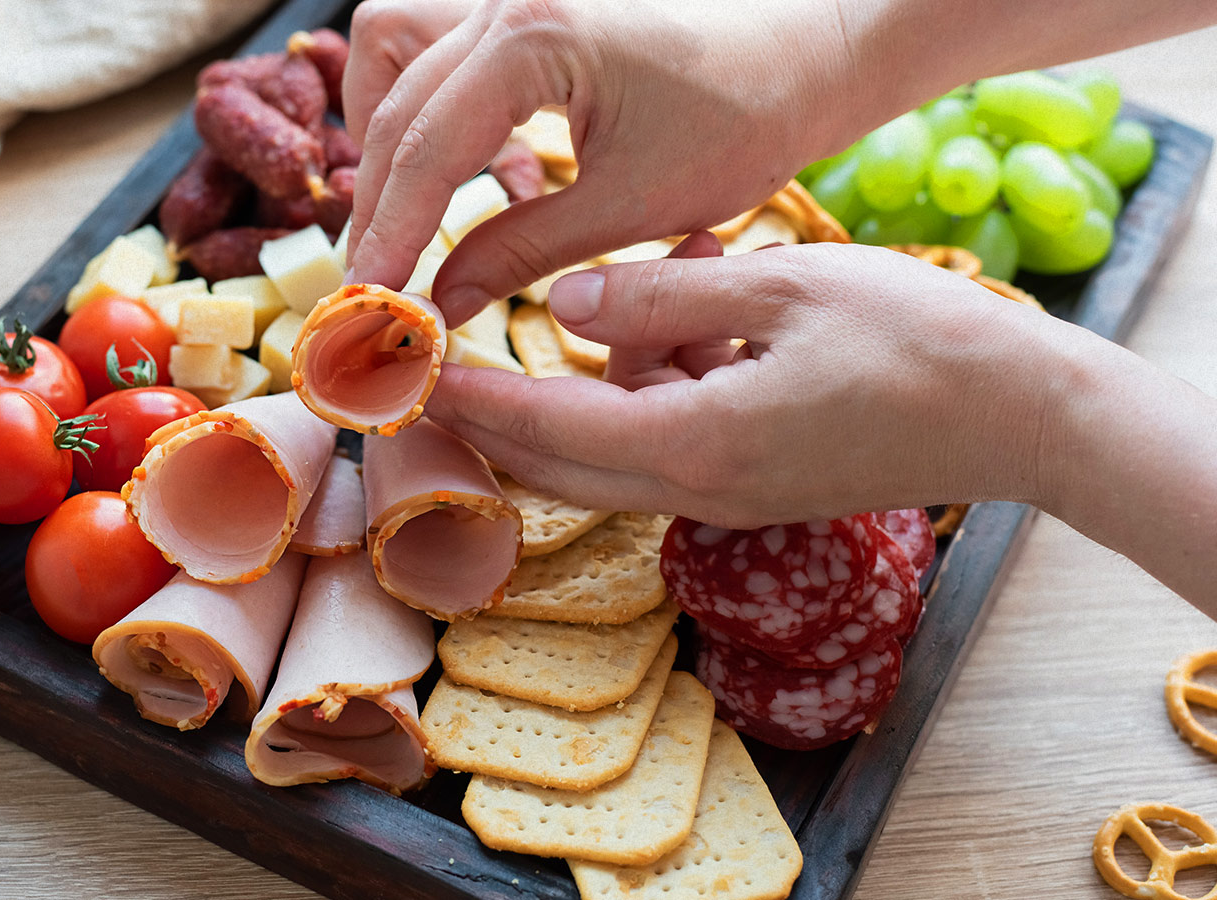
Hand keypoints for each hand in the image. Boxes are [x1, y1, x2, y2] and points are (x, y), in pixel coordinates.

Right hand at [342, 0, 855, 325]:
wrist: (807, 49)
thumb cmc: (745, 116)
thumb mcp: (630, 206)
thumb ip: (520, 250)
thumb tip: (440, 304)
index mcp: (534, 37)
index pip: (426, 148)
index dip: (389, 233)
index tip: (367, 298)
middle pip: (393, 100)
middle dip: (380, 197)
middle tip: (380, 278)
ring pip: (391, 46)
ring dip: (388, 130)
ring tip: (410, 212)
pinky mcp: (524, 3)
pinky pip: (434, 41)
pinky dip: (426, 102)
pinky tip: (467, 164)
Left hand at [423, 243, 1074, 527]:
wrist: (1023, 418)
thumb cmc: (917, 343)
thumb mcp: (780, 288)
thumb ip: (659, 295)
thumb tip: (563, 306)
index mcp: (691, 444)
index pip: (539, 428)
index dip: (463, 399)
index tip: (400, 373)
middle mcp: (694, 489)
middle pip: (552, 461)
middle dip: (488, 412)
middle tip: (428, 357)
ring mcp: (724, 495)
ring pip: (608, 441)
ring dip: (595, 372)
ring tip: (659, 274)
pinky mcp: (750, 482)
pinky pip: (663, 433)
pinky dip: (652, 378)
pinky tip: (701, 307)